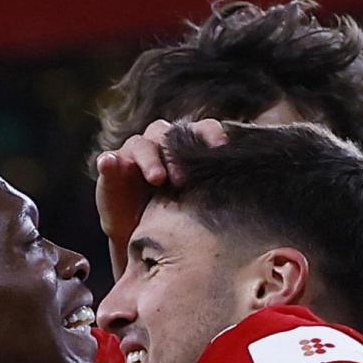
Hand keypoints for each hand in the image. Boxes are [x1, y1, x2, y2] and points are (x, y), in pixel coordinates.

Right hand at [95, 118, 227, 276]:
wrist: (140, 233)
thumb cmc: (177, 214)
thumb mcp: (199, 203)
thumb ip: (219, 190)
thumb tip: (255, 186)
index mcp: (184, 145)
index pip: (200, 129)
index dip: (210, 134)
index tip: (221, 148)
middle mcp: (159, 142)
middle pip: (168, 135)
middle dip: (176, 154)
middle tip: (183, 179)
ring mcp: (134, 153)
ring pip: (141, 145)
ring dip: (149, 159)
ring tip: (156, 178)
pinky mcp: (112, 167)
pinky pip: (107, 160)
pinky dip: (108, 162)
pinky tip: (109, 164)